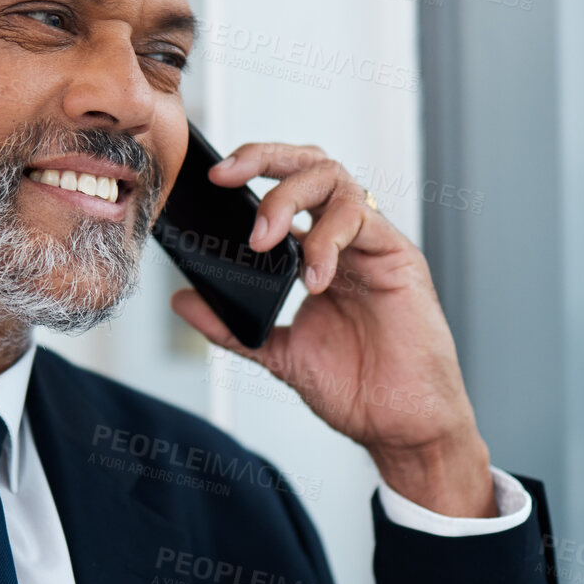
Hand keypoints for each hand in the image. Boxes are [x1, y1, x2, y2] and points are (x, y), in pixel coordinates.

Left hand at [169, 143, 495, 517]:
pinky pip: (363, 220)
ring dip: (290, 199)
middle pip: (311, 164)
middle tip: (228, 177)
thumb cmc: (357, 388)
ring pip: (336, 179)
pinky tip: (314, 278)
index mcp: (318, 253)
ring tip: (263, 242)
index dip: (251, 170)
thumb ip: (231, 326)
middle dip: (265, 158)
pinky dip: (328, 239)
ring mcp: (373, 245)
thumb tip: (182, 300)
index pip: (287, 187)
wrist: (401, 425)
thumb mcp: (278, 352)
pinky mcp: (399, 257)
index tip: (212, 180)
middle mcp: (347, 240)